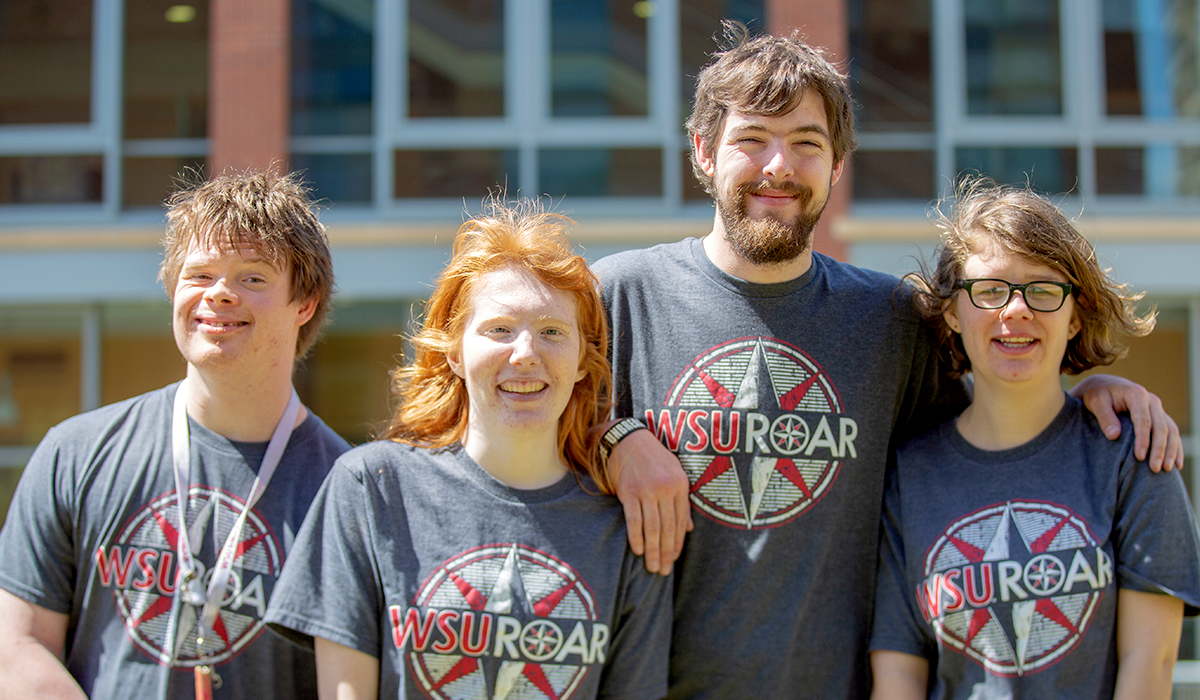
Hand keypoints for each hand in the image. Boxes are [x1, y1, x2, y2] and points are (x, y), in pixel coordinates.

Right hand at [609, 429, 692, 574]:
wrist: (627, 439)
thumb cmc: (652, 458)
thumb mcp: (674, 473)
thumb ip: (681, 500)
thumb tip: (687, 529)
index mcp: (680, 485)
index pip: (680, 521)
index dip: (677, 543)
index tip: (673, 560)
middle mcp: (666, 488)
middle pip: (668, 528)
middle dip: (666, 553)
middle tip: (662, 571)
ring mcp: (647, 490)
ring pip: (652, 528)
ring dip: (652, 551)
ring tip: (651, 567)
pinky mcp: (629, 491)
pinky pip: (634, 519)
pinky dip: (636, 537)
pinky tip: (637, 550)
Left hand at [1071, 374, 1182, 470]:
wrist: (1105, 386)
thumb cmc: (1097, 395)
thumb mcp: (1096, 402)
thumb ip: (1104, 417)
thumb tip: (1113, 435)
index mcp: (1136, 394)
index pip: (1143, 420)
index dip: (1143, 439)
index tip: (1139, 457)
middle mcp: (1152, 401)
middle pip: (1161, 427)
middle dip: (1159, 449)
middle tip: (1154, 468)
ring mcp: (1158, 409)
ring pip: (1171, 430)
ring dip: (1170, 450)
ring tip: (1166, 469)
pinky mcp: (1160, 416)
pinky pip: (1173, 432)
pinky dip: (1176, 448)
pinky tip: (1176, 464)